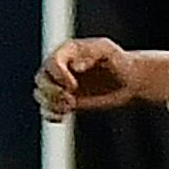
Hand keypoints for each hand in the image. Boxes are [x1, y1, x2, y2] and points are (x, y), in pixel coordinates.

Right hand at [36, 37, 163, 119]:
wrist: (128, 81)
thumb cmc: (120, 62)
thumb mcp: (109, 52)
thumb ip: (93, 53)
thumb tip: (75, 66)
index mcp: (68, 52)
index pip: (51, 63)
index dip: (58, 77)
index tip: (74, 86)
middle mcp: (60, 67)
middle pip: (40, 79)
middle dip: (52, 92)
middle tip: (71, 100)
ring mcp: (61, 85)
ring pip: (40, 94)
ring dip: (50, 104)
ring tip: (70, 107)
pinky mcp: (65, 101)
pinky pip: (46, 109)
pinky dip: (50, 115)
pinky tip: (64, 116)